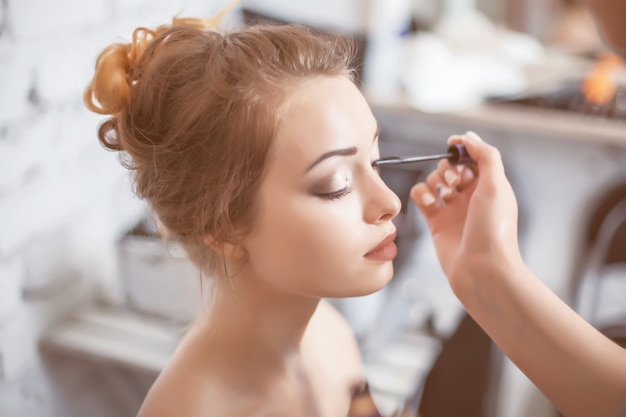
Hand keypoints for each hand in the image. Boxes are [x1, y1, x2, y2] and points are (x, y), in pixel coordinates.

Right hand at [410, 132, 522, 294]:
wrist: (482, 271)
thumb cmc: (493, 231)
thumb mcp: (496, 185)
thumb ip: (485, 156)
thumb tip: (468, 137)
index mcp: (490, 185)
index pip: (472, 157)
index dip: (462, 150)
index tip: (451, 145)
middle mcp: (472, 196)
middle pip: (451, 167)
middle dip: (447, 168)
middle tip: (453, 182)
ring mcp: (453, 209)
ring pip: (435, 181)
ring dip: (434, 181)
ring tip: (442, 195)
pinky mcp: (436, 222)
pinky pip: (422, 198)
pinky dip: (421, 195)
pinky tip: (429, 203)